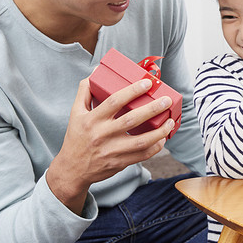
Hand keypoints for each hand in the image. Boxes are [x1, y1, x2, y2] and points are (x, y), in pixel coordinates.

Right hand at [47, 77, 174, 213]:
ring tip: (170, 121)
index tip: (147, 83)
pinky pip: (142, 155)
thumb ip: (85, 92)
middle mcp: (102, 134)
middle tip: (166, 101)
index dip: (132, 91)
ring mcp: (112, 150)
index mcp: (92, 119)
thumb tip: (95, 72)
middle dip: (152, 109)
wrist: (72, 170)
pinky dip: (155, 147)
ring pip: (141, 141)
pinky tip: (162, 138)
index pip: (114, 101)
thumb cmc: (76, 137)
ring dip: (159, 131)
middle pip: (132, 119)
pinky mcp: (119, 162)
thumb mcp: (75, 113)